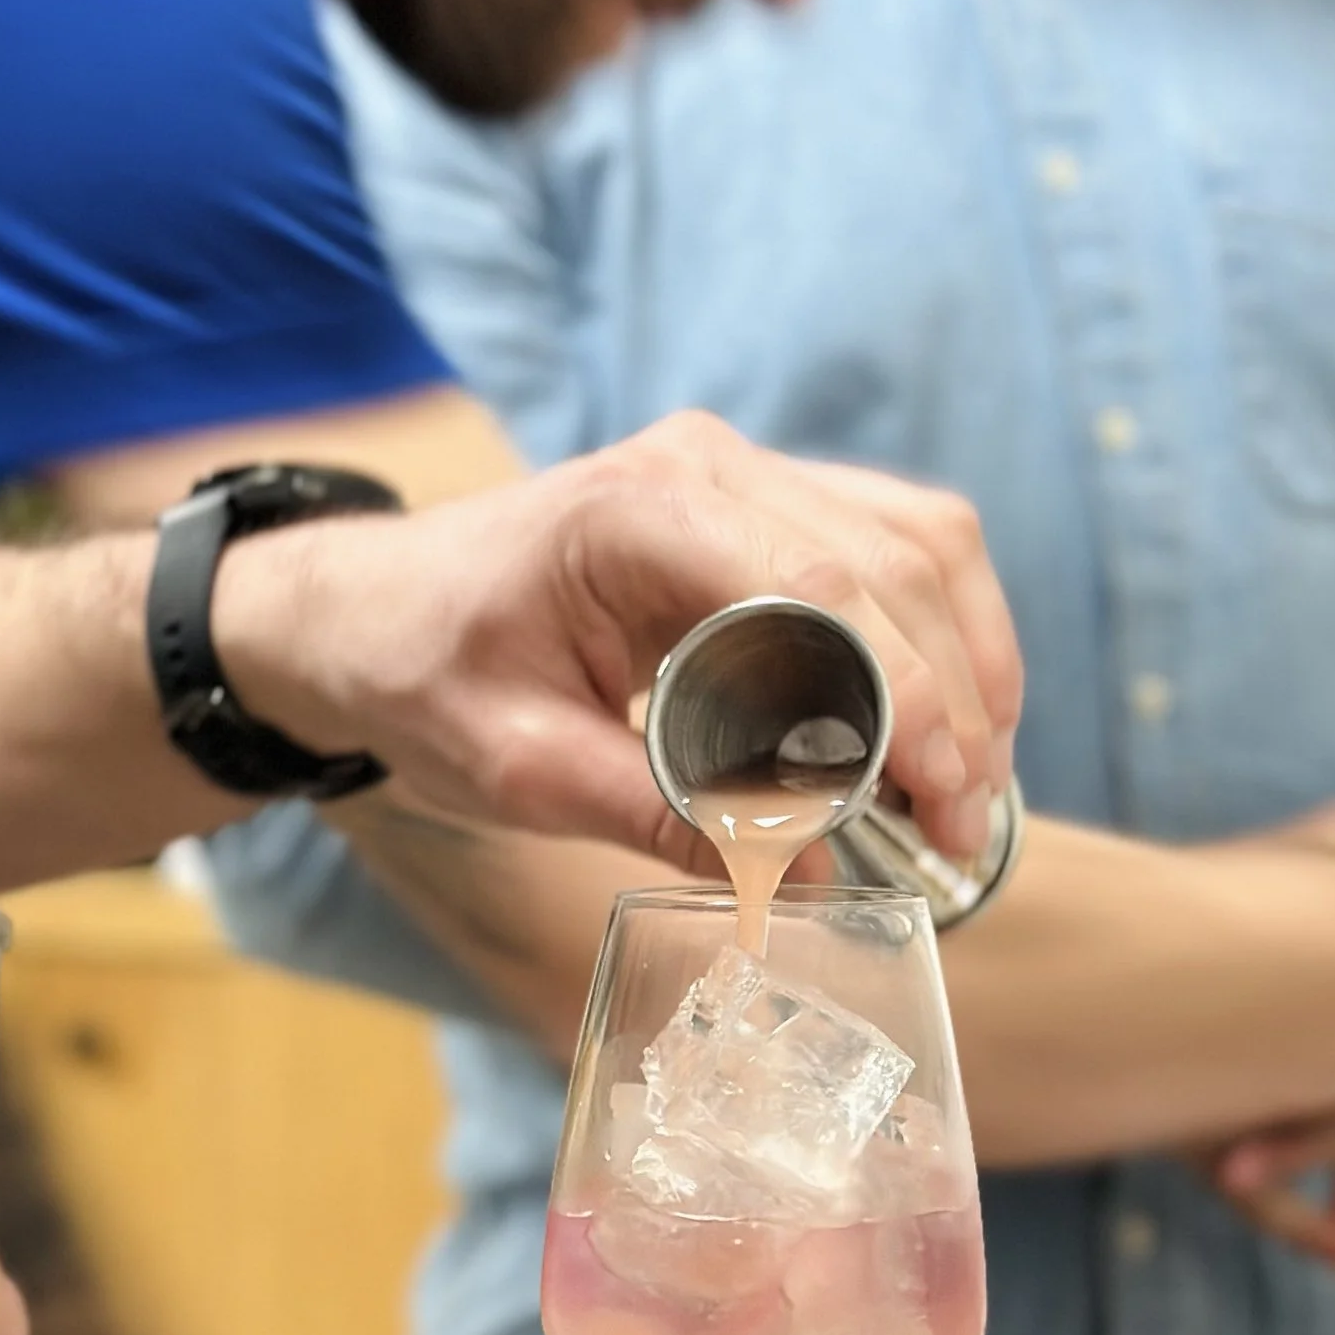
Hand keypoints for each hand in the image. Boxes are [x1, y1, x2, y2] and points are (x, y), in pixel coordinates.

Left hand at [214, 413, 1022, 869]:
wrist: (364, 613)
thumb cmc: (422, 676)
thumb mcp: (517, 769)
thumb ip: (657, 813)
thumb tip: (803, 868)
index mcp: (634, 512)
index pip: (815, 590)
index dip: (900, 698)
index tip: (941, 799)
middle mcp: (704, 465)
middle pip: (890, 564)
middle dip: (949, 705)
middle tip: (965, 829)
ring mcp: (740, 472)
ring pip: (917, 544)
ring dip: (965, 667)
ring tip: (970, 792)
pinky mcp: (760, 505)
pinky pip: (890, 548)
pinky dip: (937, 639)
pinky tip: (945, 732)